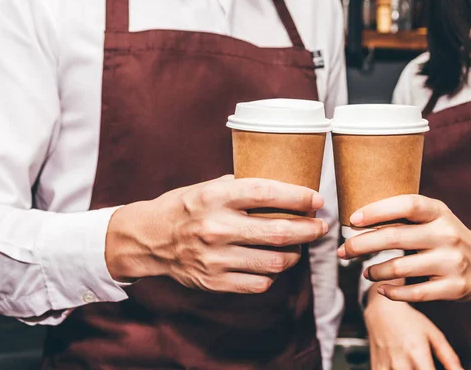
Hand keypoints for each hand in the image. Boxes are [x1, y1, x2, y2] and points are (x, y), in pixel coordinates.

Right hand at [106, 175, 327, 293]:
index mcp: (214, 197)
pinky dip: (274, 274)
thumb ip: (241, 187)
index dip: (298, 196)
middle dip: (308, 230)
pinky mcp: (214, 281)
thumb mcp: (207, 187)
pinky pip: (259, 283)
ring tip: (298, 246)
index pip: (266, 193)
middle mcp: (215, 227)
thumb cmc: (185, 207)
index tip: (317, 199)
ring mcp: (215, 258)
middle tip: (321, 226)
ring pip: (274, 262)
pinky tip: (274, 264)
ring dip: (294, 254)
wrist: (149, 239)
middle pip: (277, 232)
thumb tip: (284, 188)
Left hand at [338, 195, 470, 301]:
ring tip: (365, 271)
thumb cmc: (447, 238)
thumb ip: (405, 216)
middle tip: (343, 250)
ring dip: (375, 271)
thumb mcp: (434, 219)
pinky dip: (393, 292)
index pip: (406, 205)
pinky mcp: (454, 288)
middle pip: (396, 237)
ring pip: (401, 268)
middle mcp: (446, 234)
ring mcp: (451, 262)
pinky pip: (415, 293)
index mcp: (439, 212)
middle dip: (362, 244)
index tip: (353, 219)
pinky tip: (381, 289)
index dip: (378, 210)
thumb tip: (356, 219)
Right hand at [364, 284, 461, 369]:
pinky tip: (403, 367)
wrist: (382, 311)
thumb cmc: (410, 321)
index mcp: (417, 353)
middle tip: (427, 367)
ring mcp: (385, 366)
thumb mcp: (434, 335)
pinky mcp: (376, 367)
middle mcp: (400, 362)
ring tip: (414, 367)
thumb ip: (450, 358)